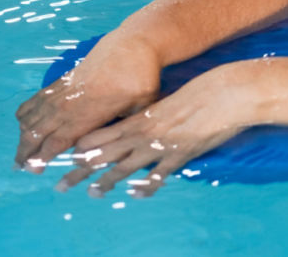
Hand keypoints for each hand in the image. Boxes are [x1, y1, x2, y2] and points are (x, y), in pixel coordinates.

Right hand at [15, 37, 160, 172]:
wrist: (132, 45)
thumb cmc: (141, 78)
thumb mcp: (141, 107)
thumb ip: (127, 128)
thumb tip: (123, 147)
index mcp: (87, 114)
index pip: (57, 141)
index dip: (43, 157)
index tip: (34, 170)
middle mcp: (68, 104)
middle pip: (37, 132)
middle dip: (26, 152)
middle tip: (21, 168)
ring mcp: (61, 92)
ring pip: (31, 118)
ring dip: (23, 136)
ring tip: (21, 154)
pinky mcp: (60, 82)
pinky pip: (33, 101)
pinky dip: (25, 115)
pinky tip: (25, 126)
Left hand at [56, 69, 249, 197]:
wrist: (226, 93)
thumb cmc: (202, 92)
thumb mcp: (170, 101)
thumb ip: (155, 115)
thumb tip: (147, 123)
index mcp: (141, 118)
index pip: (102, 135)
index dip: (84, 147)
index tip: (70, 157)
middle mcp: (144, 133)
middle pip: (104, 154)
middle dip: (81, 170)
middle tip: (62, 184)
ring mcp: (160, 145)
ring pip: (125, 167)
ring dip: (106, 182)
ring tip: (92, 193)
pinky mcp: (179, 154)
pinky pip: (158, 174)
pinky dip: (147, 186)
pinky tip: (137, 195)